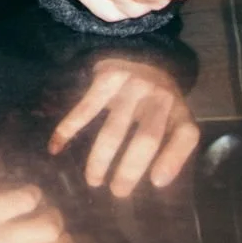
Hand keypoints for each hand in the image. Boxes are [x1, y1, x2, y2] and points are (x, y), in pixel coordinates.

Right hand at [49, 58, 200, 197]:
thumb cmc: (157, 96)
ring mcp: (132, 87)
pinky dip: (68, 129)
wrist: (140, 50)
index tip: (156, 182)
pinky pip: (86, 109)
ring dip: (100, 159)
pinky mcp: (106, 78)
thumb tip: (157, 182)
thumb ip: (172, 142)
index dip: (173, 159)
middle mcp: (159, 97)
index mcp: (179, 109)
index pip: (185, 134)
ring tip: (94, 180)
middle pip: (147, 138)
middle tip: (118, 192)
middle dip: (130, 170)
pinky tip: (56, 147)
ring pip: (114, 130)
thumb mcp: (173, 114)